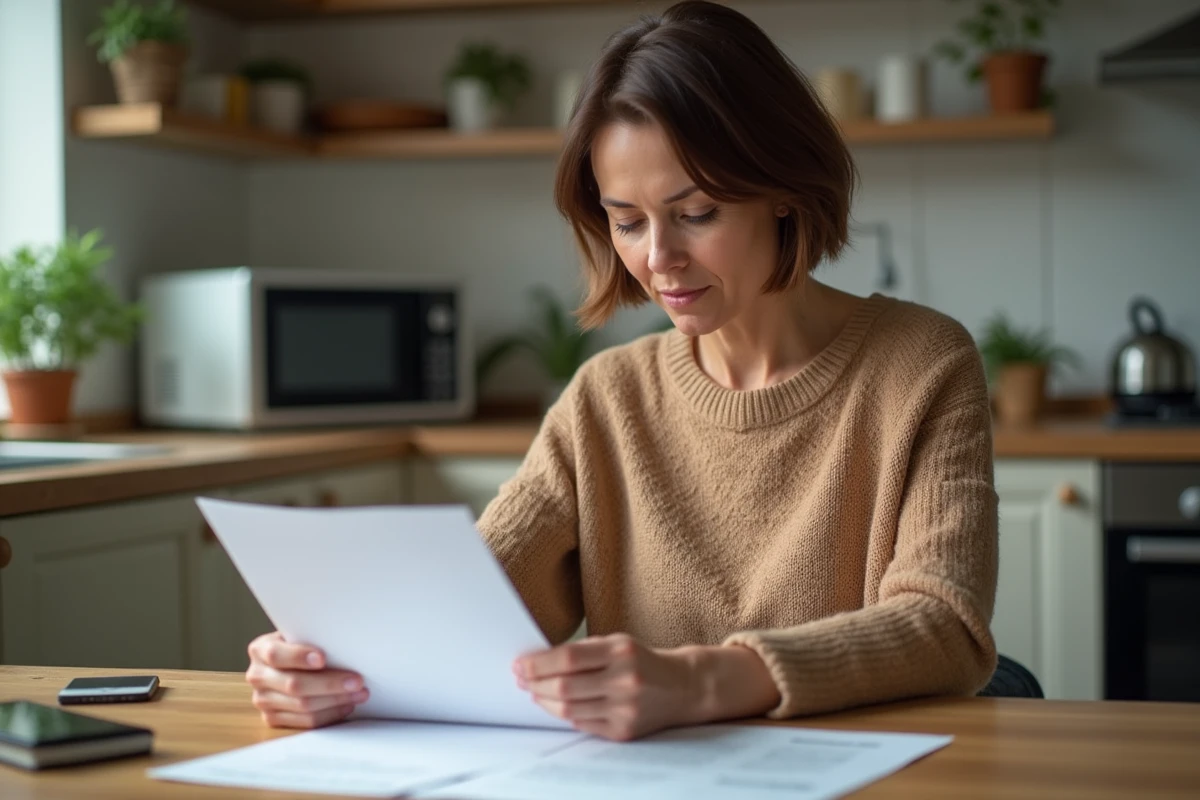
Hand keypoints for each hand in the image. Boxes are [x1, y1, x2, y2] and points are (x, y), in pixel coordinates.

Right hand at [245, 631, 368, 728]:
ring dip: (335, 700)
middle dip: (330, 683)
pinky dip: (330, 714)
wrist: (287, 664)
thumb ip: (313, 638)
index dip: (299, 657)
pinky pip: (305, 722)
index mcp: (260, 650)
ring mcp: (263, 700)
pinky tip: (346, 705)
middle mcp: (257, 676)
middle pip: (294, 684)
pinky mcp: (273, 719)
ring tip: (359, 693)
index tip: (323, 658)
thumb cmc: (301, 645)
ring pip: (302, 705)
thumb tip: (345, 645)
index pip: (276, 655)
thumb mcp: (300, 635)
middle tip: (357, 681)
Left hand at [513, 633, 702, 740]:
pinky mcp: (624, 731)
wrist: (682, 687)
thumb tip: (539, 661)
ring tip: (534, 692)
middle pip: (565, 687)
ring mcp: (625, 709)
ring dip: (544, 701)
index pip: (569, 658)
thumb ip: (582, 651)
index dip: (539, 663)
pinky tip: (558, 705)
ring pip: (569, 710)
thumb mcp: (616, 643)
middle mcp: (624, 680)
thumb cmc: (641, 661)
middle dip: (535, 683)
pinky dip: (566, 714)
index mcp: (621, 651)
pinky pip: (583, 725)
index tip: (520, 664)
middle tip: (520, 678)